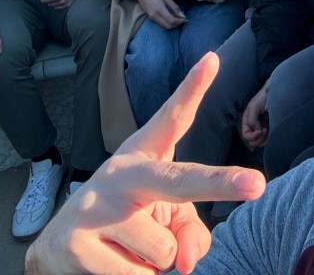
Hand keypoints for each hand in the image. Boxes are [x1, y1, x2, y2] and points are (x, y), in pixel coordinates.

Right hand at [24, 53, 265, 274]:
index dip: (192, 89)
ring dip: (156, 263)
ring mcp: (94, 206)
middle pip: (178, 181)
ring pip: (165, 250)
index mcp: (144, 157)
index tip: (214, 58)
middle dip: (221, 183)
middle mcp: (119, 172)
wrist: (56, 255)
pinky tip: (109, 265)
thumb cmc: (127, 227)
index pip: (171, 119)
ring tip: (128, 249)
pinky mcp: (74, 242)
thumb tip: (186, 261)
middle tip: (257, 185)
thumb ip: (190, 232)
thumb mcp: (164, 222)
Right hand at [130, 0, 185, 29]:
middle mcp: (154, 16)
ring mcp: (151, 18)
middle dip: (177, 25)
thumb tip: (182, 15)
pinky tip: (171, 17)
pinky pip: (161, 24)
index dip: (180, 22)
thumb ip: (174, 7)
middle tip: (183, 20)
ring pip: (164, 26)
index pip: (171, 21)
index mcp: (159, 9)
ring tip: (178, 18)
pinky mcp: (150, 18)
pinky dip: (167, 23)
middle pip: (168, 26)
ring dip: (172, 24)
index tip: (185, 19)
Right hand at [240, 86, 268, 148]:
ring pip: (261, 141)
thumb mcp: (254, 107)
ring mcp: (262, 127)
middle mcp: (254, 126)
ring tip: (269, 130)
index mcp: (247, 121)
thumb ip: (252, 120)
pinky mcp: (271, 127)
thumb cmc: (263, 97)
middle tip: (265, 130)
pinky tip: (273, 131)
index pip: (246, 135)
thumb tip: (257, 131)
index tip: (260, 131)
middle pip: (253, 140)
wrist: (276, 92)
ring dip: (264, 139)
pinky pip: (268, 138)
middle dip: (258, 139)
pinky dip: (270, 138)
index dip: (252, 136)